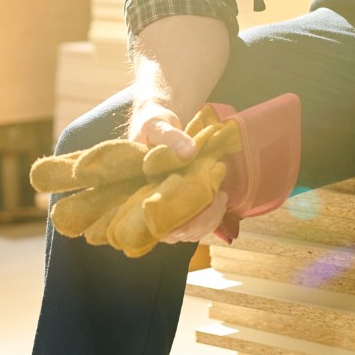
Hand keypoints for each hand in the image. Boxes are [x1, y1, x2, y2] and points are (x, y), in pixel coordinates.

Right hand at [130, 101, 229, 244]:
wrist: (158, 121)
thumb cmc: (150, 124)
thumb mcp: (156, 125)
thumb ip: (170, 137)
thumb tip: (189, 152)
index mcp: (134, 193)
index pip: (149, 225)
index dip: (171, 226)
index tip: (192, 207)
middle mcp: (149, 206)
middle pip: (174, 233)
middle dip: (198, 221)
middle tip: (215, 196)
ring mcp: (167, 206)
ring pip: (188, 230)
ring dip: (208, 219)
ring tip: (220, 195)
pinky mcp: (182, 202)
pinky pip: (197, 220)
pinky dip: (212, 213)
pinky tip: (220, 195)